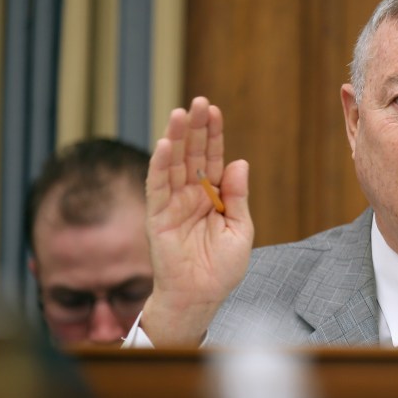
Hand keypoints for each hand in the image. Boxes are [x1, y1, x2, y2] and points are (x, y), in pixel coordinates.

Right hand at [142, 97, 253, 346]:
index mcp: (213, 196)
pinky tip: (164, 145)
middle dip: (195, 128)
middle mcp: (192, 195)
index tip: (215, 110)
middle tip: (198, 102)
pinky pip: (157, 187)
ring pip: (173, 164)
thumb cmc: (222, 268)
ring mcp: (173, 203)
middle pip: (192, 154)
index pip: (212, 158)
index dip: (213, 134)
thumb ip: (237, 196)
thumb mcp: (240, 229)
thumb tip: (238, 161)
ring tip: (179, 113)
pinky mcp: (158, 216)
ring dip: (176, 138)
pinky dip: (160, 165)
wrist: (201, 296)